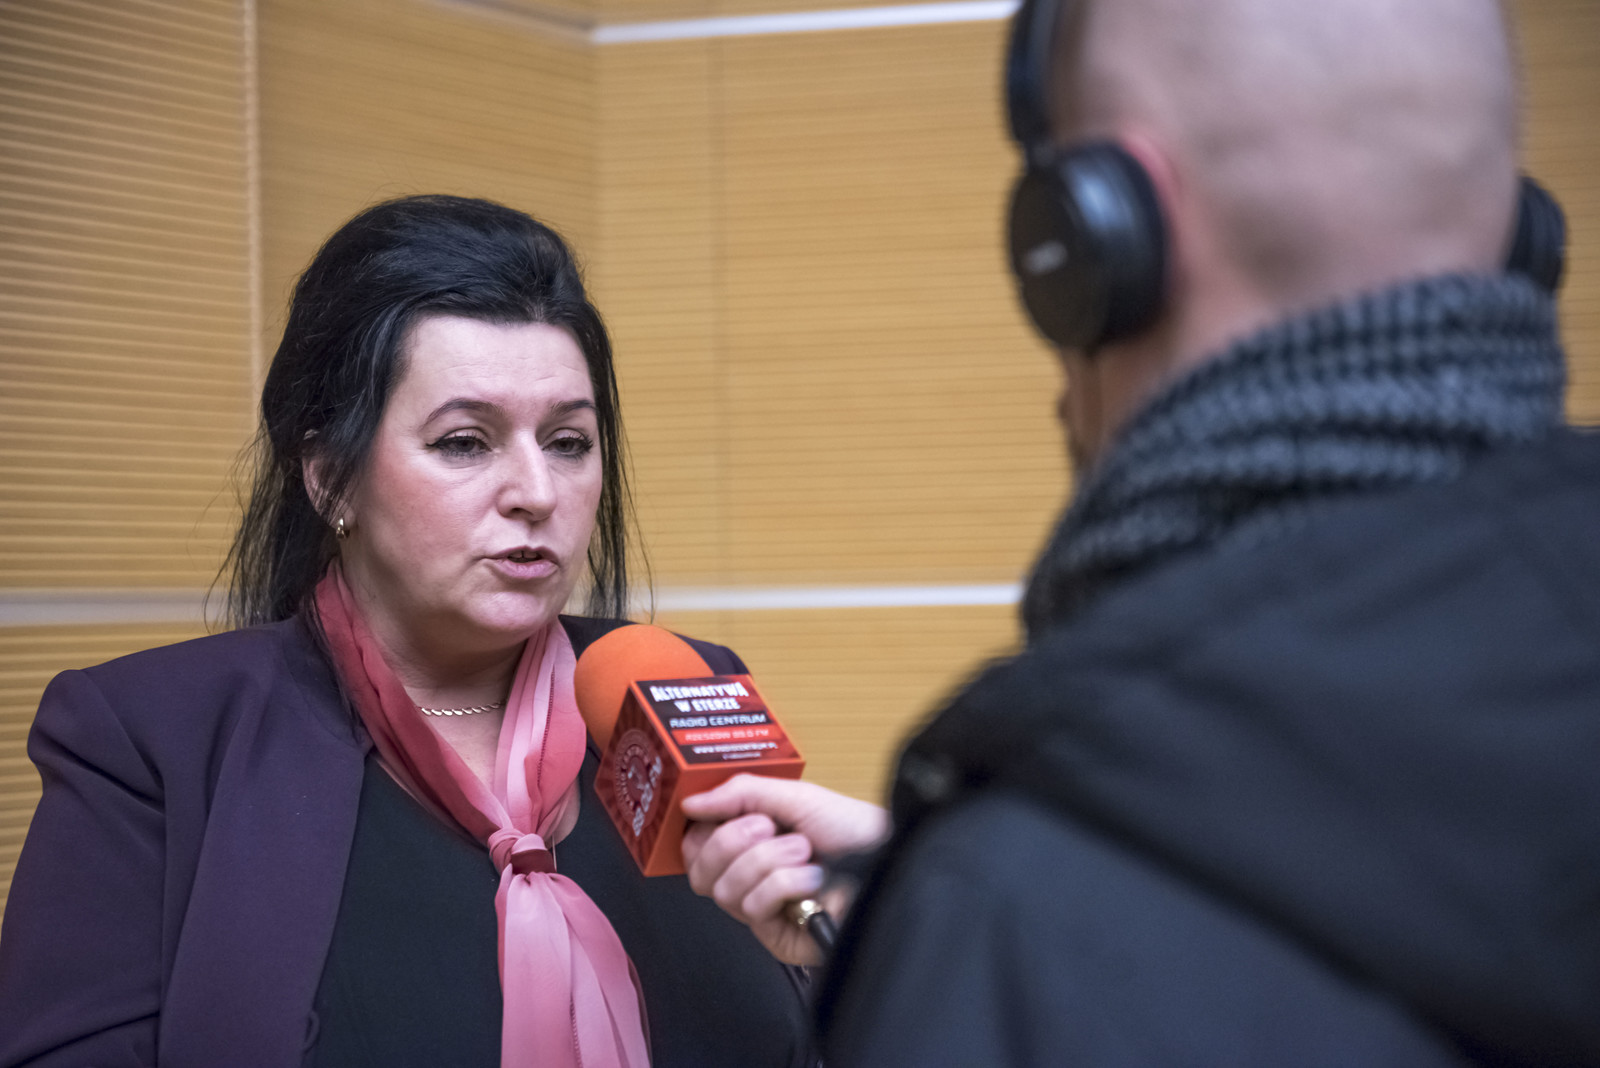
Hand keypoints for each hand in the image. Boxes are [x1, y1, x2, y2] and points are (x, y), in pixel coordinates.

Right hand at [681, 774, 888, 964]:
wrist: (888, 859)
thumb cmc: (851, 829)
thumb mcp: (795, 796)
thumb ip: (741, 793)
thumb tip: (691, 801)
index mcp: (747, 841)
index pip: (694, 844)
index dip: (699, 829)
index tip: (715, 812)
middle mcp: (749, 875)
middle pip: (700, 870)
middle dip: (731, 841)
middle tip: (768, 827)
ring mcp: (762, 907)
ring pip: (724, 890)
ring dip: (766, 861)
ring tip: (803, 851)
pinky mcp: (776, 935)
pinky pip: (753, 908)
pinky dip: (784, 884)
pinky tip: (810, 878)